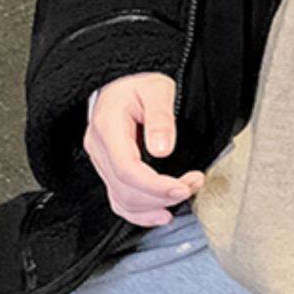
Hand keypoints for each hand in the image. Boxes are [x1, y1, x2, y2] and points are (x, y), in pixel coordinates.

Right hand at [84, 72, 203, 226]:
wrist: (125, 79)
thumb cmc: (139, 81)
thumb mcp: (157, 89)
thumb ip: (160, 118)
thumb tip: (162, 150)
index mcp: (107, 127)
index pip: (127, 170)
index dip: (156, 186)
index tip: (183, 187)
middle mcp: (99, 147)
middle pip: (126, 190)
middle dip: (163, 195)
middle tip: (193, 184)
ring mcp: (102, 160)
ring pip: (122, 200)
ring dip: (156, 205)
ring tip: (185, 192)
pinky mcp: (109, 169)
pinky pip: (119, 200)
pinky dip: (140, 213)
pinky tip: (161, 214)